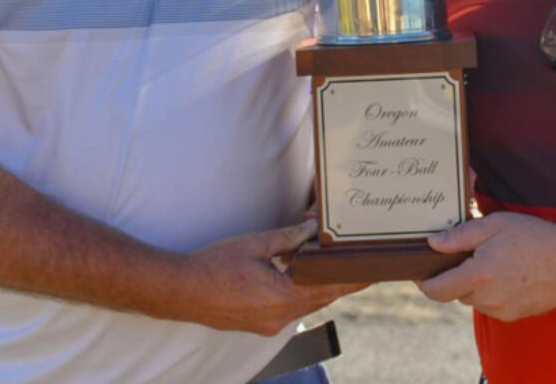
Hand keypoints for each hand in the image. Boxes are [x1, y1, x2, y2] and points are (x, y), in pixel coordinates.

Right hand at [177, 220, 365, 334]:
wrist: (180, 291)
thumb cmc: (214, 266)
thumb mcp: (255, 244)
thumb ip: (288, 238)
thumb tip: (313, 230)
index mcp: (283, 297)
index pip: (331, 286)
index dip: (355, 277)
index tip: (375, 269)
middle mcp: (281, 316)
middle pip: (323, 296)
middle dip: (341, 278)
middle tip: (358, 261)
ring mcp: (270, 324)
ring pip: (308, 302)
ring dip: (320, 284)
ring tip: (331, 263)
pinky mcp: (261, 324)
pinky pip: (292, 307)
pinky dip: (302, 291)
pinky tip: (300, 274)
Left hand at [417, 212, 555, 321]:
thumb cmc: (533, 237)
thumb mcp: (494, 225)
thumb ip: (460, 236)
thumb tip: (432, 244)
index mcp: (478, 276)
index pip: (437, 290)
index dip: (424, 282)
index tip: (421, 273)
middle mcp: (487, 298)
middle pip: (455, 293)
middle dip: (456, 276)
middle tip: (470, 255)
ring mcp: (502, 310)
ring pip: (474, 299)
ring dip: (476, 284)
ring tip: (494, 261)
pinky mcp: (514, 315)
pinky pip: (492, 305)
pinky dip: (492, 292)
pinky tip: (508, 273)